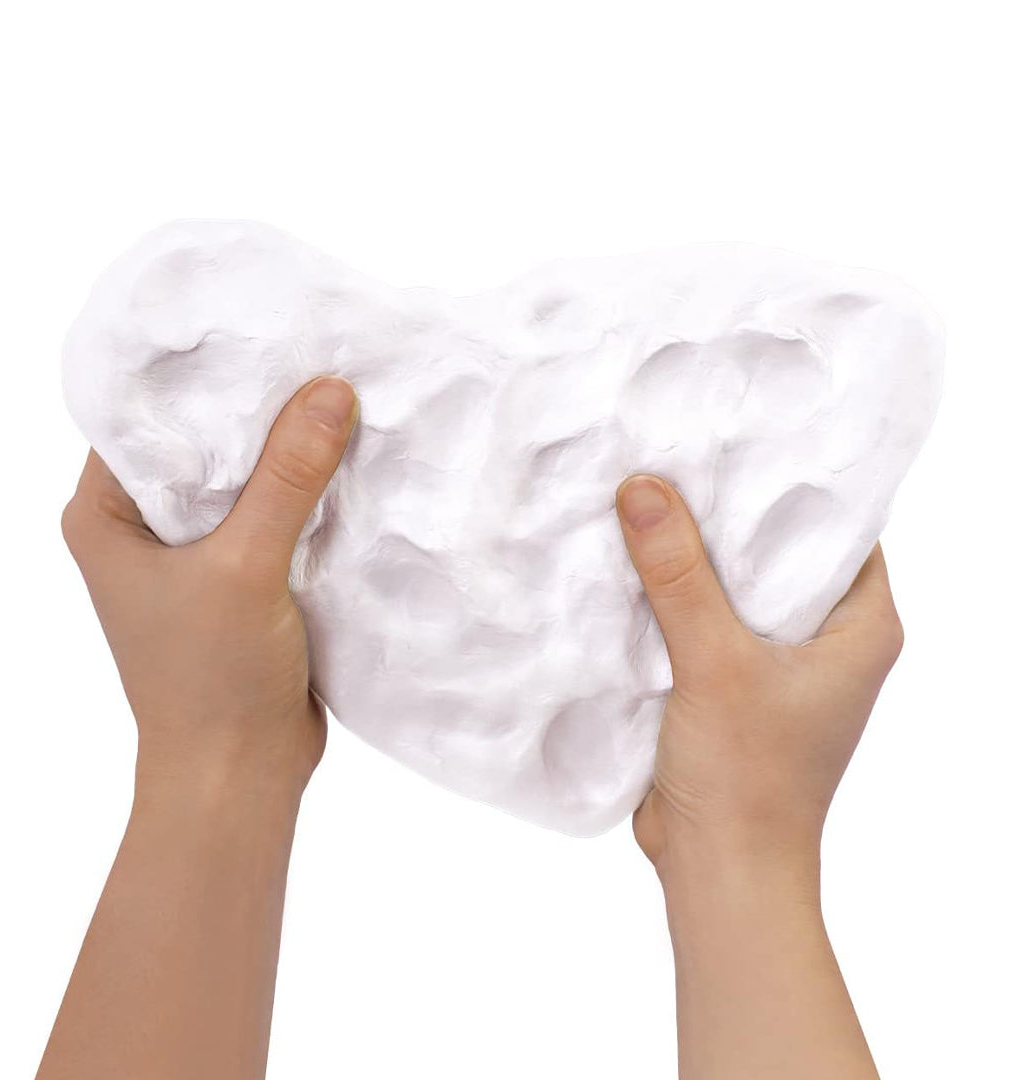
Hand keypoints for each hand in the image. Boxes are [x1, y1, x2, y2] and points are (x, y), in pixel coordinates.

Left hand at [61, 376, 358, 802]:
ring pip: (244, 482)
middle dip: (256, 410)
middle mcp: (143, 527)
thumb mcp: (245, 567)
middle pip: (201, 445)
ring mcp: (195, 554)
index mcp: (106, 515)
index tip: (257, 330)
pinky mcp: (242, 578)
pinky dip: (308, 496)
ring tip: (341, 395)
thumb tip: (330, 390)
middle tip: (313, 354)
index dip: (199, 374)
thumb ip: (288, 479)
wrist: (239, 773)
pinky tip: (350, 462)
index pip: (144, 418)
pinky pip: (274, 518)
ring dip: (289, 454)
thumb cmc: (212, 677)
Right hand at [615, 475, 902, 884]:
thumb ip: (679, 576)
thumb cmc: (747, 777)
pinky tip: (627, 563)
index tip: (738, 438)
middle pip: (777, 552)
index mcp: (860, 628)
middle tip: (676, 456)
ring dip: (690, 557)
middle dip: (726, 514)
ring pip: (733, 587)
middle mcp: (826, 640)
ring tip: (644, 495)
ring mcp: (776, 663)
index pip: (837, 529)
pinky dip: (669, 598)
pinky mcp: (731, 685)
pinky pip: (701, 621)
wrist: (718, 871)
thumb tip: (644, 487)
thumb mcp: (715, 663)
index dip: (791, 484)